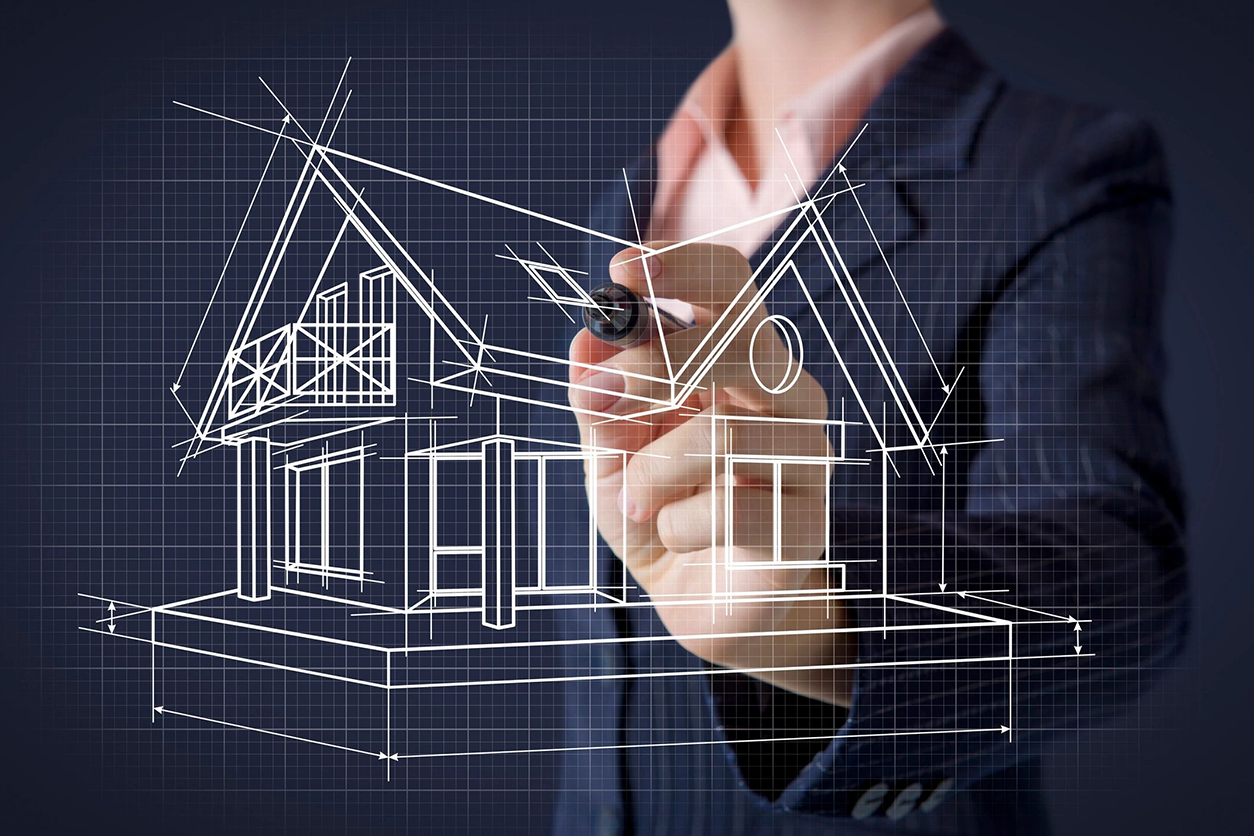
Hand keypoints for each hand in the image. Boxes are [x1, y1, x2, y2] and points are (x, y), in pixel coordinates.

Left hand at [569, 242, 853, 705]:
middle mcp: (786, 398)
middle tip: (594, 400)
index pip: (732, 283)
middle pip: (742, 341)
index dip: (680, 265)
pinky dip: (679, 525)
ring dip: (652, 470)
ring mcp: (805, 461)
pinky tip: (673, 536)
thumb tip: (586, 340)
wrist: (700, 604)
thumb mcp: (610, 451)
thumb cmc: (659, 510)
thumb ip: (599, 398)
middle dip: (651, 365)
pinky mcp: (806, 528)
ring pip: (726, 433)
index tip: (620, 273)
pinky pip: (735, 510)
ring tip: (633, 500)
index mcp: (740, 362)